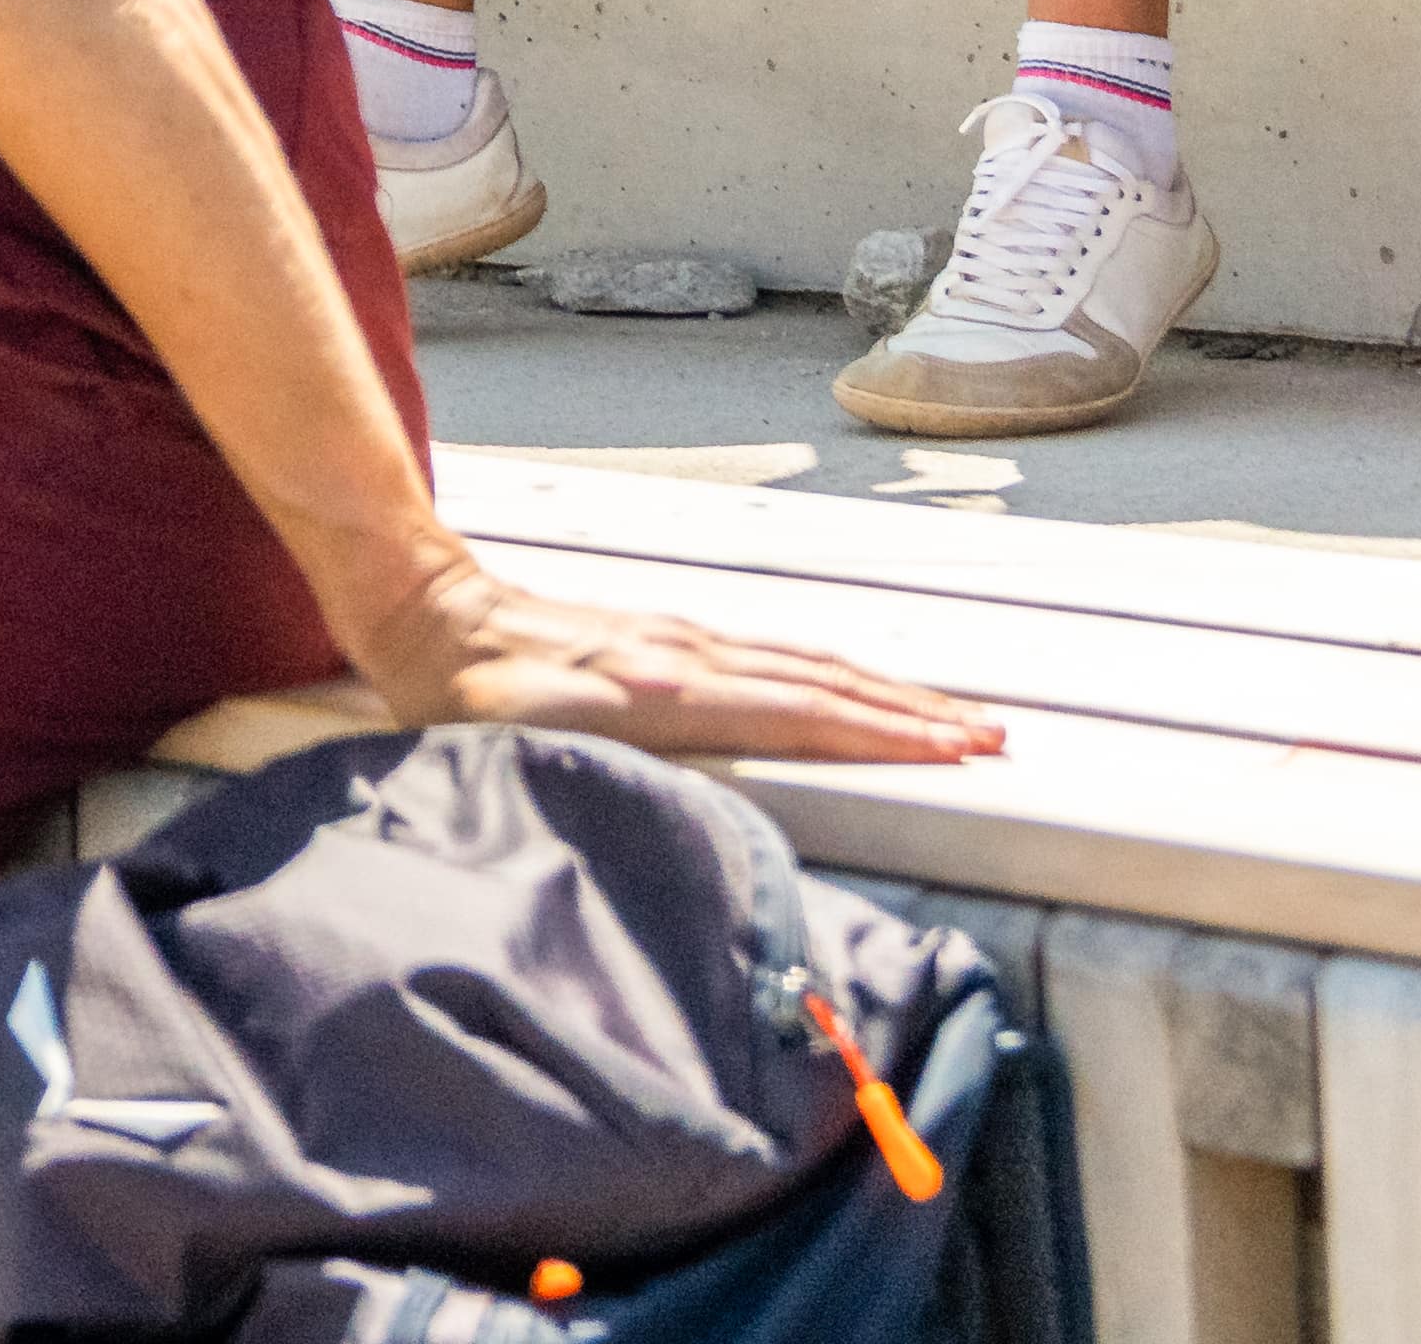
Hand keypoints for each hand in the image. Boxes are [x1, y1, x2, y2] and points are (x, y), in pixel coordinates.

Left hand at [343, 553, 998, 767]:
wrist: (425, 606)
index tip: (954, 753)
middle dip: (915, 718)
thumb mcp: (507, 748)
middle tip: (996, 740)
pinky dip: (837, 678)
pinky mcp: (672, 640)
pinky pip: (777, 659)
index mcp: (660, 692)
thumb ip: (583, 775)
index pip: (797, 716)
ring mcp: (684, 642)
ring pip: (810, 667)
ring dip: (888, 694)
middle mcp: (687, 658)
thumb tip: (653, 813)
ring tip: (958, 718)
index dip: (879, 736)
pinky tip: (861, 691)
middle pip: (825, 688)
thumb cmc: (456, 692)